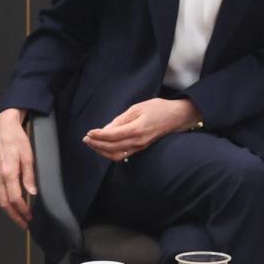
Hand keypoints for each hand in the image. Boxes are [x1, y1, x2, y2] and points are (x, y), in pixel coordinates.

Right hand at [0, 107, 36, 227]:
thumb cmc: (16, 138)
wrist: (3, 127)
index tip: (29, 216)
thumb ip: (30, 176)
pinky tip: (11, 204)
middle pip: (4, 203)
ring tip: (19, 217)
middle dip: (14, 216)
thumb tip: (33, 192)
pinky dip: (4, 202)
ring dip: (8, 211)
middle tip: (24, 224)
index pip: (14, 198)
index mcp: (8, 172)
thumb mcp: (28, 156)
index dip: (22, 210)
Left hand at [82, 98, 197, 162]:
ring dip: (102, 151)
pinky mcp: (141, 148)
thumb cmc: (158, 108)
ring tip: (92, 144)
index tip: (89, 133)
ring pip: (117, 155)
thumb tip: (106, 129)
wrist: (177, 117)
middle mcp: (138, 141)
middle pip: (112, 148)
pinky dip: (111, 153)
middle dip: (97, 145)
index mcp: (137, 129)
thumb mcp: (138, 108)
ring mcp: (140, 146)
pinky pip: (123, 155)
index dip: (99, 136)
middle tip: (86, 139)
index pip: (113, 136)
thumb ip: (121, 119)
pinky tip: (104, 148)